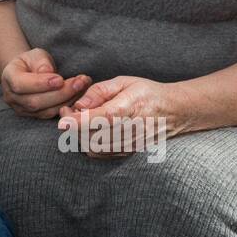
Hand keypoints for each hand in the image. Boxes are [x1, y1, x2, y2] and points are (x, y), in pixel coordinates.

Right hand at [0, 48, 91, 118]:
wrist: (27, 73)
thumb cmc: (31, 61)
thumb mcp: (35, 54)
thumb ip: (41, 61)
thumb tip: (48, 72)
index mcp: (9, 78)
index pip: (20, 85)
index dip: (40, 84)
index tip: (60, 79)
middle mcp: (12, 97)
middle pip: (35, 101)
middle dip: (60, 93)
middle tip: (79, 83)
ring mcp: (22, 109)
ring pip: (45, 111)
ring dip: (67, 100)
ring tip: (82, 86)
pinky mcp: (34, 116)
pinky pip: (52, 114)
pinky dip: (67, 105)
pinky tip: (78, 95)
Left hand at [55, 75, 176, 157]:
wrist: (174, 111)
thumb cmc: (146, 93)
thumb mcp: (124, 82)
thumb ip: (100, 91)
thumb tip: (79, 104)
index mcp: (130, 108)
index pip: (102, 118)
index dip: (80, 121)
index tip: (62, 121)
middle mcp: (131, 129)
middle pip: (94, 136)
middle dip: (73, 127)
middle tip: (66, 112)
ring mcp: (130, 144)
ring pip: (95, 148)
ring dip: (79, 136)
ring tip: (77, 120)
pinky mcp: (129, 153)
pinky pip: (101, 154)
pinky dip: (88, 144)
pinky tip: (89, 131)